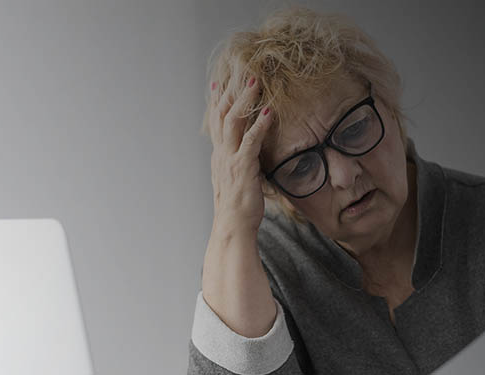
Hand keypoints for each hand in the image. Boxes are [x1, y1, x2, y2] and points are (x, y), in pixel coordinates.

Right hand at [207, 75, 273, 234]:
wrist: (232, 228)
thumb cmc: (238, 209)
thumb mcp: (236, 181)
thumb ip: (240, 164)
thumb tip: (249, 156)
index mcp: (218, 156)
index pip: (215, 122)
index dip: (217, 101)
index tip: (220, 82)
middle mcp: (220, 154)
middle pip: (222, 114)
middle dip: (232, 92)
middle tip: (244, 72)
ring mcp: (230, 159)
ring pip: (234, 121)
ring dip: (245, 100)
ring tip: (256, 83)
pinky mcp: (242, 167)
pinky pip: (250, 140)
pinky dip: (260, 124)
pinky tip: (269, 111)